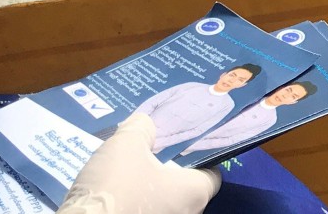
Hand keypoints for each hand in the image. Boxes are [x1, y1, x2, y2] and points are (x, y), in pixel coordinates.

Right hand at [58, 115, 219, 213]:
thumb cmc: (115, 186)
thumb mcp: (127, 143)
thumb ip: (142, 128)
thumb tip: (146, 124)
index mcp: (195, 192)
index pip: (211, 174)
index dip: (198, 157)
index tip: (180, 146)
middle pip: (186, 188)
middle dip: (169, 172)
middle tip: (150, 153)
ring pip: (164, 203)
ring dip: (150, 189)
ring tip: (128, 170)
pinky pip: (146, 211)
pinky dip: (137, 203)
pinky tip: (117, 189)